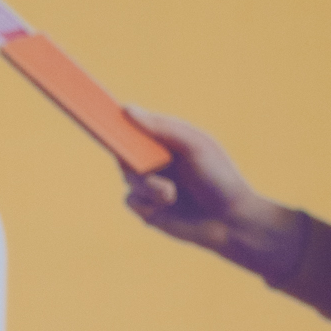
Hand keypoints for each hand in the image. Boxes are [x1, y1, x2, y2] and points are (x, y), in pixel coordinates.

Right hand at [120, 107, 305, 283]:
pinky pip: (130, 200)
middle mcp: (156, 160)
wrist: (230, 220)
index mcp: (167, 140)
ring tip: (170, 194)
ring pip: (128, 177)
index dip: (118, 121)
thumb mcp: (193, 146)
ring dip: (147, 185)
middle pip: (125, 151)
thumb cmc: (218, 177)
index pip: (136, 126)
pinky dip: (146, 202)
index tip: (101, 115)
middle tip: (134, 157)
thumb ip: (161, 128)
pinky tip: (167, 206)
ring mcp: (151, 184)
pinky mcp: (147, 209)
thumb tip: (127, 110)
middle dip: (129, 156)